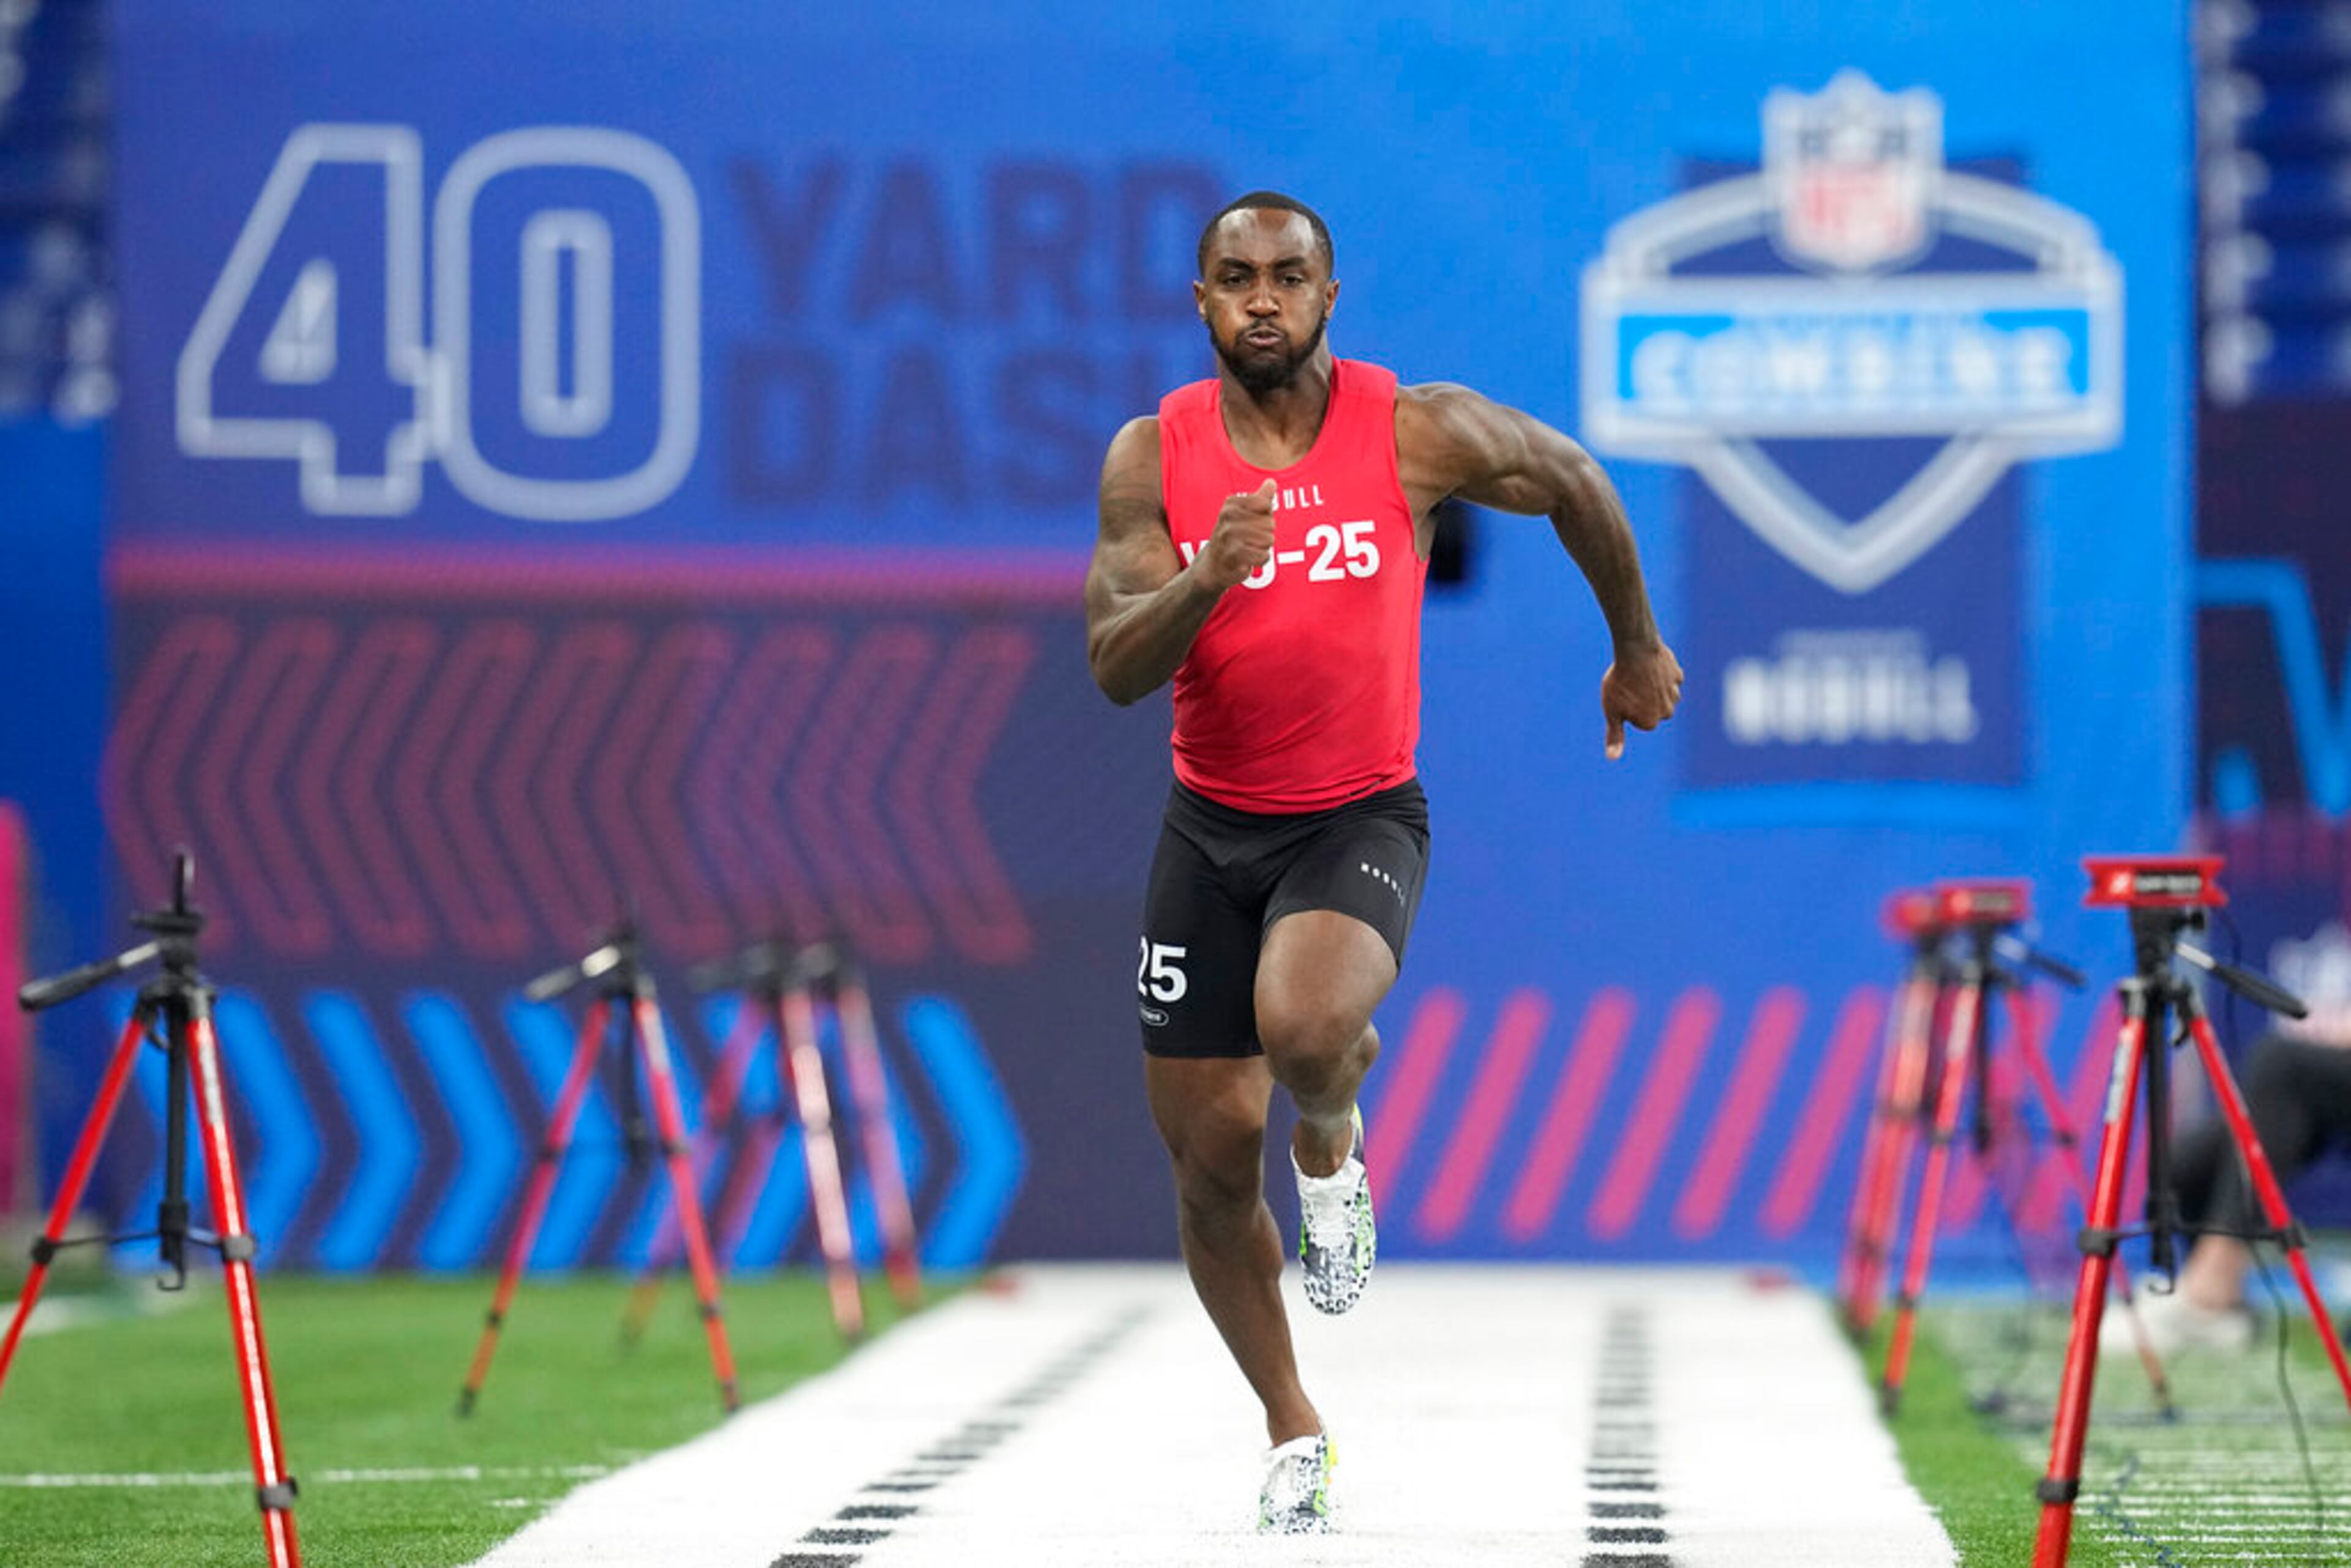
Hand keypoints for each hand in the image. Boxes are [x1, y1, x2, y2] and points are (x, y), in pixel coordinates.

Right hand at [1193, 478, 1276, 590]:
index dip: (1265, 516)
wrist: (1212, 565)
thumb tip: (1271, 482)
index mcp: (1231, 504)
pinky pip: (1263, 556)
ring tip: (1250, 549)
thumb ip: (1260, 498)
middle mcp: (1227, 517)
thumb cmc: (1232, 536)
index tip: (1253, 523)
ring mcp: (1228, 537)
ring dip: (1264, 548)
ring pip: (1268, 539)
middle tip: (1250, 539)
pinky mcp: (1232, 557)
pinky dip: (1261, 560)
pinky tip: (1251, 559)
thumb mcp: (1244, 514)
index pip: (1265, 504)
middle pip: (1269, 523)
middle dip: (1266, 534)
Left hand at [1602, 640, 1682, 759]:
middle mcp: (1667, 712)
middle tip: (1630, 685)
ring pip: (1661, 693)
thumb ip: (1615, 735)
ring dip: (1651, 686)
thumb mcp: (1612, 710)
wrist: (1636, 649)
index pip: (1638, 719)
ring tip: (1638, 675)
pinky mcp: (1678, 675)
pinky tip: (1649, 665)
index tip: (1622, 697)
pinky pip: (1667, 677)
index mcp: (1651, 722)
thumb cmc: (1620, 682)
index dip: (1627, 707)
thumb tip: (1612, 758)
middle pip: (1651, 707)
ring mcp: (1675, 693)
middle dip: (1642, 698)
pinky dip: (1659, 672)